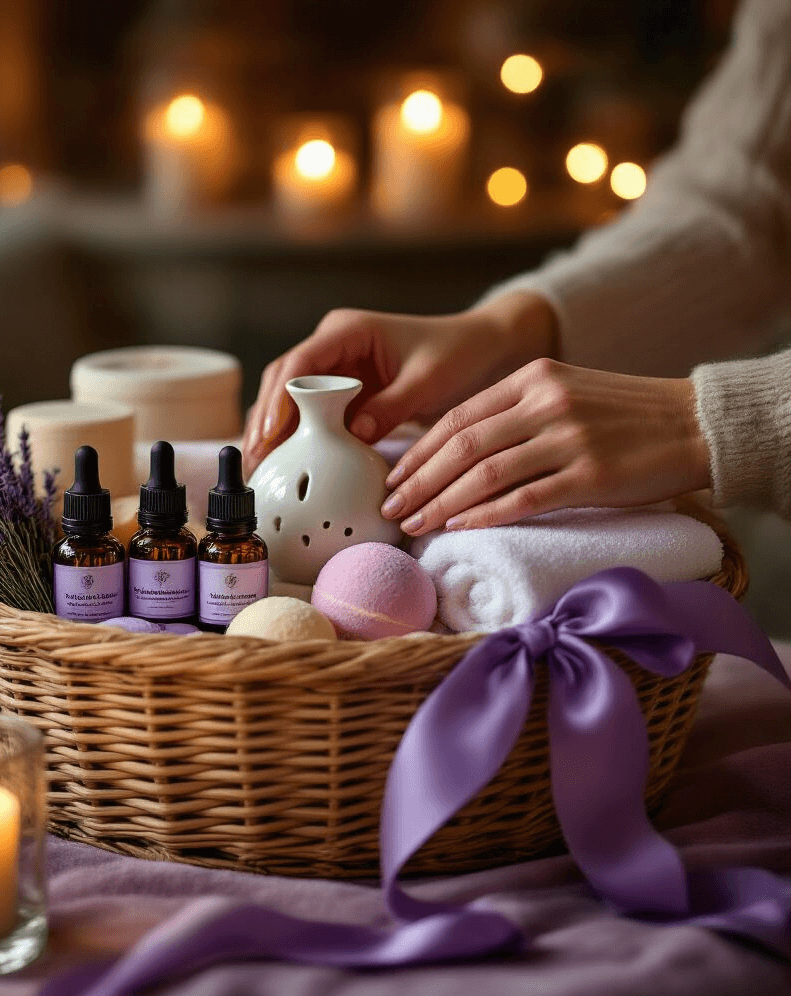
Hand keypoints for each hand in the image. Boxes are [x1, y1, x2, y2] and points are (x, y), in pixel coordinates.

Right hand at [242, 291, 556, 474]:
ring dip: (272, 431)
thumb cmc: (455, 355)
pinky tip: (284, 465)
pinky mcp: (338, 389)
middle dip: (265, 420)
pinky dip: (294, 436)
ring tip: (260, 470)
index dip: (281, 399)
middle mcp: (330, 344)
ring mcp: (331, 366)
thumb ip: (391, 406)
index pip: (300, 364)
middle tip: (256, 461)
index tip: (271, 433)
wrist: (476, 348)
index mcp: (347, 331)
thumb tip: (353, 434)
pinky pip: (307, 413)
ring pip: (286, 397)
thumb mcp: (427, 381)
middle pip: (282, 381)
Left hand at [381, 358, 711, 535]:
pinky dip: (485, 516)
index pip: (458, 417)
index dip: (420, 451)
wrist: (693, 423)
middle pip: (462, 446)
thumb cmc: (622, 414)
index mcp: (533, 377)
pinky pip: (524, 498)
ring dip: (443, 503)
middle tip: (391, 507)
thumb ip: (515, 410)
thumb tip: (456, 448)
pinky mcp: (591, 475)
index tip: (394, 477)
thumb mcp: (564, 392)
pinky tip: (459, 529)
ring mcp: (568, 438)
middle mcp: (546, 402)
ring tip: (416, 525)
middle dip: (419, 480)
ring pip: (485, 474)